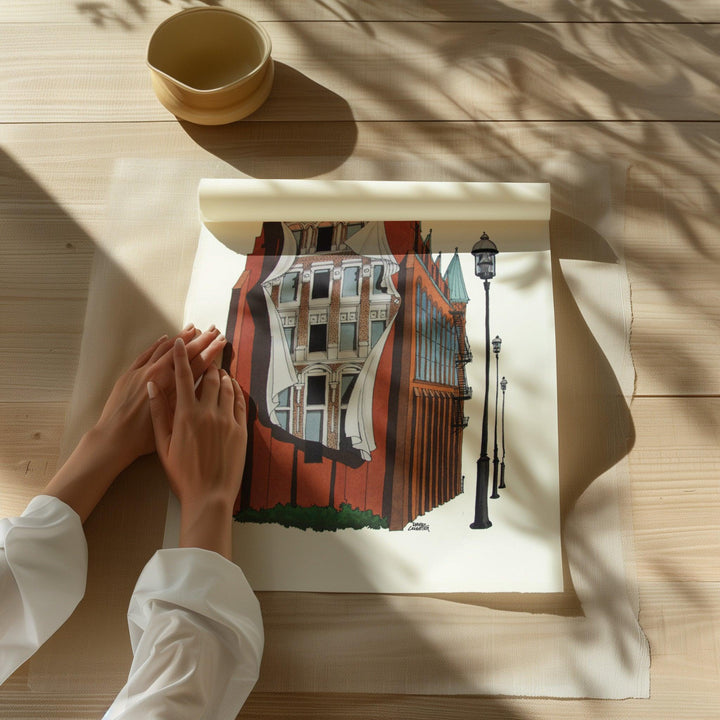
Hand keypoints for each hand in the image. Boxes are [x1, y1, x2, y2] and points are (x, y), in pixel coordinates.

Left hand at [96, 326, 226, 468]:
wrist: (113, 438)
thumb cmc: (144, 437)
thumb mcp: (173, 420)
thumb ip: (187, 399)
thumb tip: (202, 385)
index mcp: (171, 387)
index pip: (197, 363)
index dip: (210, 351)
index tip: (221, 341)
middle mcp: (158, 374)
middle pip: (184, 352)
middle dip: (201, 339)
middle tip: (214, 330)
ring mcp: (142, 371)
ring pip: (165, 348)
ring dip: (181, 337)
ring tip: (193, 328)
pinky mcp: (129, 374)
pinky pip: (146, 353)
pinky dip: (157, 344)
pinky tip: (166, 338)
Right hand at [148, 338, 246, 557]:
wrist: (209, 495)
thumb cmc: (182, 474)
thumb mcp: (163, 445)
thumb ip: (158, 413)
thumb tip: (152, 387)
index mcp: (186, 415)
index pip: (183, 377)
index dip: (181, 356)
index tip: (180, 341)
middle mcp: (208, 412)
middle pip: (209, 377)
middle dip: (206, 360)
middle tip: (206, 350)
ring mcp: (227, 420)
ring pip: (226, 387)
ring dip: (221, 374)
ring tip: (217, 368)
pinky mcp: (240, 429)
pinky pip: (239, 402)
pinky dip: (234, 390)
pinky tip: (231, 387)